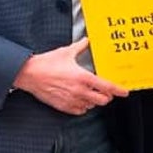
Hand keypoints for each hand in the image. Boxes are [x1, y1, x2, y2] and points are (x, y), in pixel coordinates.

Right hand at [12, 38, 127, 114]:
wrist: (28, 74)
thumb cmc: (45, 63)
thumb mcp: (66, 52)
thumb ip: (80, 47)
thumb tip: (86, 41)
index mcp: (83, 77)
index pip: (107, 87)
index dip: (118, 91)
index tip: (124, 92)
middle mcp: (79, 90)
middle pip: (102, 100)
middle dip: (106, 96)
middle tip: (105, 92)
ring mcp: (71, 99)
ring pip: (91, 106)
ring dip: (94, 101)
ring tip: (90, 94)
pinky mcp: (63, 106)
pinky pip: (79, 111)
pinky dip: (83, 107)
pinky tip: (81, 100)